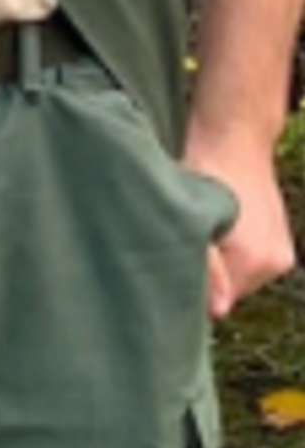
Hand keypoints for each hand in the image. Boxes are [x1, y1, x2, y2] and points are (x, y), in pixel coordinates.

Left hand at [193, 141, 297, 319]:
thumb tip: (218, 310)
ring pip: (238, 281)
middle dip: (203, 279)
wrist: (234, 138)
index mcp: (252, 258)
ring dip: (218, 268)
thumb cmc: (201, 170)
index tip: (165, 276)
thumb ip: (203, 262)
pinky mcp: (282, 249)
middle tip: (177, 248)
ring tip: (200, 235)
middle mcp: (273, 263)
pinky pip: (249, 268)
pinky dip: (232, 257)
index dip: (187, 291)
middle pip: (227, 295)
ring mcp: (281, 256)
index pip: (214, 304)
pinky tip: (219, 233)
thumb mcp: (187, 211)